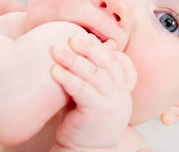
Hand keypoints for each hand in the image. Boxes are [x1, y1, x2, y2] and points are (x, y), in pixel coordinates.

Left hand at [50, 35, 136, 150]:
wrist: (85, 151)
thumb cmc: (84, 120)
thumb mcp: (91, 94)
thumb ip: (90, 75)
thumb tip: (77, 48)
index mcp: (122, 89)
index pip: (123, 63)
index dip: (107, 49)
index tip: (89, 37)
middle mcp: (121, 94)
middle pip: (109, 64)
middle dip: (91, 49)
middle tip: (73, 38)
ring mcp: (112, 103)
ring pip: (96, 74)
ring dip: (75, 60)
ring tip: (57, 50)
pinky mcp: (98, 112)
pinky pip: (83, 90)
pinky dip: (69, 78)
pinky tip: (54, 71)